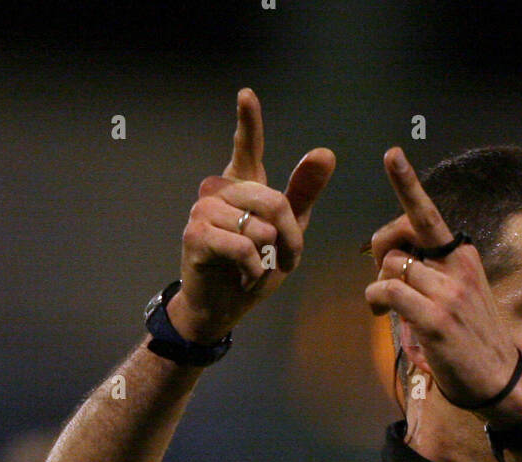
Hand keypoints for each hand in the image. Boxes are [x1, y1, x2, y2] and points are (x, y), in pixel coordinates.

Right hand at [171, 88, 335, 342]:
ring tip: (257, 269)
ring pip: (259, 228)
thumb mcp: (287, 233)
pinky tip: (244, 277)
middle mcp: (219, 192)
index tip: (247, 95)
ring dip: (270, 258)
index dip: (248, 122)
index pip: (246, 148)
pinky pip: (243, 248)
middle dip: (290, 238)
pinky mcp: (196, 236)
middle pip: (273, 201)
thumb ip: (303, 194)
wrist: (221, 307)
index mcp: (242, 187)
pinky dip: (253, 270)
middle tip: (286, 259)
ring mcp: (204, 212)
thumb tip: (325, 153)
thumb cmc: (252, 268)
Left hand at [364, 147, 521, 416]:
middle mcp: (458, 268)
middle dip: (379, 256)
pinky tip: (380, 311)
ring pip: (390, 267)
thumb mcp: (461, 296)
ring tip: (381, 306)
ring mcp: (448, 293)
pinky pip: (389, 291)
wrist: (499, 382)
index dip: (407, 184)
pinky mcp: (435, 319)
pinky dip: (376, 299)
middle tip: (381, 278)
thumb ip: (431, 273)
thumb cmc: (473, 341)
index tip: (392, 154)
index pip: (430, 215)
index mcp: (464, 258)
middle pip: (397, 242)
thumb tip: (392, 260)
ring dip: (377, 288)